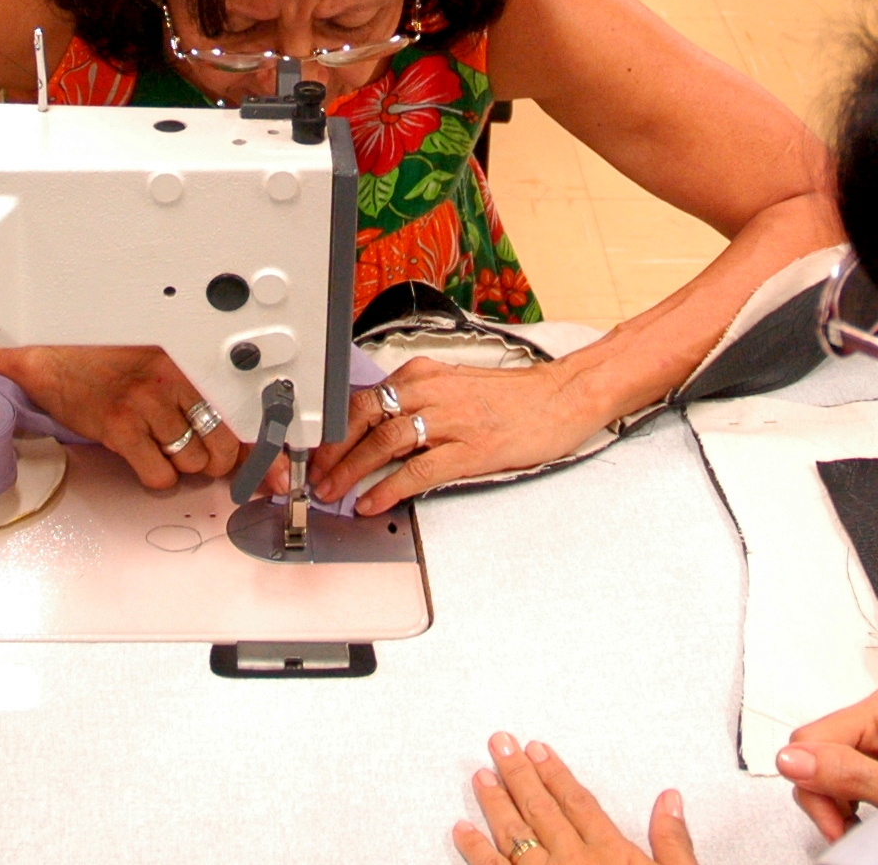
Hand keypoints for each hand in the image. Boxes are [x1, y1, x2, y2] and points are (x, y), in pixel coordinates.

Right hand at [18, 346, 245, 488]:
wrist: (53, 357)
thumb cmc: (105, 360)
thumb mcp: (157, 364)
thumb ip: (195, 391)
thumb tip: (240, 436)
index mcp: (185, 361)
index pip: (239, 408)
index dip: (260, 447)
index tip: (274, 471)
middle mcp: (170, 380)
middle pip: (223, 444)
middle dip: (218, 462)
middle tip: (204, 460)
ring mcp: (146, 404)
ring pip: (192, 462)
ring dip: (182, 466)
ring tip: (163, 448)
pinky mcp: (121, 428)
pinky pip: (159, 474)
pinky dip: (156, 477)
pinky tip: (146, 460)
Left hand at [312, 357, 602, 516]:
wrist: (561, 397)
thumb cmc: (511, 398)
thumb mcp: (453, 387)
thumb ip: (416, 405)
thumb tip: (375, 435)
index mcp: (423, 375)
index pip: (362, 400)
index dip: (333, 431)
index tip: (316, 454)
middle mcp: (431, 391)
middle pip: (365, 418)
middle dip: (334, 452)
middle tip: (316, 478)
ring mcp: (451, 420)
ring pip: (386, 442)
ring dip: (353, 471)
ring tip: (335, 493)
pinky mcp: (471, 448)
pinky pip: (419, 470)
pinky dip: (390, 488)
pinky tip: (374, 502)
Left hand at [455, 734, 694, 864]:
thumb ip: (672, 842)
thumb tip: (669, 800)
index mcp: (609, 853)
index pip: (577, 803)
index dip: (556, 774)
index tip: (538, 749)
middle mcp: (574, 861)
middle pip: (541, 809)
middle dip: (519, 774)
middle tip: (499, 743)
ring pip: (515, 834)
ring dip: (496, 803)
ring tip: (481, 775)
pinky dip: (476, 850)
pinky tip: (462, 830)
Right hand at [777, 686, 877, 840]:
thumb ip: (847, 774)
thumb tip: (791, 759)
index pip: (811, 739)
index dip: (814, 785)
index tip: (836, 822)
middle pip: (814, 749)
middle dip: (825, 794)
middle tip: (849, 826)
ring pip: (821, 761)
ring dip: (834, 799)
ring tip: (861, 820)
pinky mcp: (877, 743)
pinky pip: (838, 766)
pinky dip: (844, 796)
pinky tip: (863, 810)